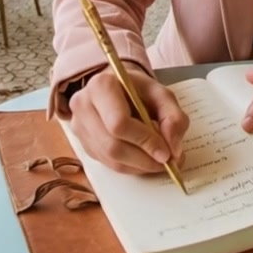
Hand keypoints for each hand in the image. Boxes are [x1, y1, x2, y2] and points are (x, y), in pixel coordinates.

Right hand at [68, 65, 188, 174]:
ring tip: (158, 162)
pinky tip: (143, 159)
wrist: (118, 88)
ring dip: (138, 166)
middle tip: (166, 162)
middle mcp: (83, 105)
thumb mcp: (162, 94)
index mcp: (102, 86)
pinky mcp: (82, 142)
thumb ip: (173, 117)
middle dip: (143, 159)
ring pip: (109, 158)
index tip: (166, 153)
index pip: (119, 123)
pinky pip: (107, 163)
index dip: (144, 141)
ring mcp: (79, 126)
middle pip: (113, 146)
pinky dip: (130, 166)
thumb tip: (173, 149)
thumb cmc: (139, 90)